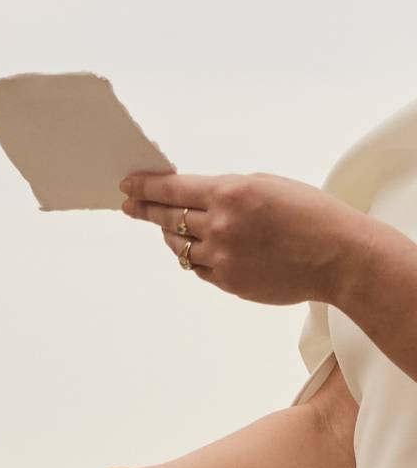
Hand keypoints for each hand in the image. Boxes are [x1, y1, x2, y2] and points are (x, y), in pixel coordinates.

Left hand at [119, 172, 372, 304]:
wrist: (339, 257)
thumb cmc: (309, 215)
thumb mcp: (266, 185)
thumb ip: (226, 191)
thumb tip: (194, 198)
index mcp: (230, 194)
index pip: (172, 189)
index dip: (145, 187)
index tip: (128, 186)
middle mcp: (220, 226)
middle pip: (168, 218)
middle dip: (145, 210)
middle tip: (131, 206)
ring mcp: (221, 257)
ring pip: (179, 246)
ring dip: (171, 235)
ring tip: (167, 227)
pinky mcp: (227, 282)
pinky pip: (197, 267)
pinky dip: (194, 256)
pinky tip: (196, 250)